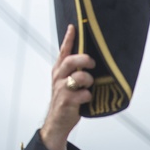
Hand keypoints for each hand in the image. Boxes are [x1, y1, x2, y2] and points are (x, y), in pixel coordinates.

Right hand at [40, 25, 95, 149]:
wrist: (57, 122)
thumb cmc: (67, 100)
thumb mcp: (67, 83)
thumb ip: (75, 71)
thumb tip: (93, 58)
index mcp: (59, 71)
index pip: (63, 51)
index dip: (69, 39)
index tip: (74, 27)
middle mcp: (59, 78)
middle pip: (71, 61)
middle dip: (84, 59)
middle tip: (92, 62)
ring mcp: (62, 89)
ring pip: (79, 77)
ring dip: (88, 80)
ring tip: (89, 86)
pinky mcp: (67, 101)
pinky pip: (84, 94)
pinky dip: (88, 96)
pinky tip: (86, 99)